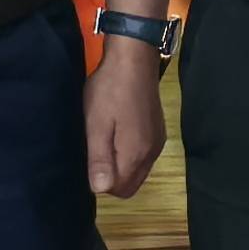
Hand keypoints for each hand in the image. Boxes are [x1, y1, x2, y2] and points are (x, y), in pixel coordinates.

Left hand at [85, 42, 165, 196]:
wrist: (133, 59)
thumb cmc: (109, 91)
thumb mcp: (96, 125)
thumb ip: (99, 159)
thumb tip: (100, 190)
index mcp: (136, 154)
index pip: (120, 190)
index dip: (101, 182)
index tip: (89, 159)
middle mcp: (151, 153)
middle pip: (131, 185)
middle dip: (112, 178)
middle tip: (94, 151)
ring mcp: (157, 142)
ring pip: (138, 171)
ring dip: (121, 166)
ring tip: (104, 139)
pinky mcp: (158, 131)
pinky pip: (143, 157)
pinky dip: (130, 155)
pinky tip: (118, 132)